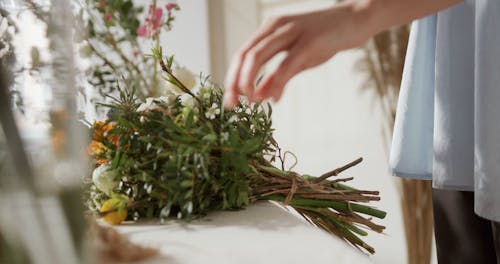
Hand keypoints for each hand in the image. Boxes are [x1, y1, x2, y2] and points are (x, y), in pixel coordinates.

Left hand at [223, 2, 373, 107]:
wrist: (357, 20)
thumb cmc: (325, 39)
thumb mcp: (297, 59)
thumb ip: (278, 76)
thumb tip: (260, 97)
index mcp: (270, 29)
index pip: (242, 54)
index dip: (232, 78)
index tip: (229, 100)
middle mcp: (276, 26)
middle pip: (245, 55)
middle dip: (234, 82)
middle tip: (231, 105)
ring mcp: (292, 31)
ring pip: (258, 55)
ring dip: (249, 80)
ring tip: (250, 101)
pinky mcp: (310, 41)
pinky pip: (287, 63)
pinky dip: (277, 82)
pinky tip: (275, 98)